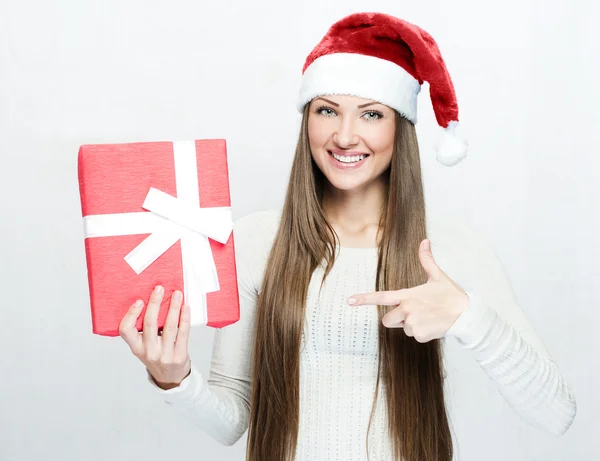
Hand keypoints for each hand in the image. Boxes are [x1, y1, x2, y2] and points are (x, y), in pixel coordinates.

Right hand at [119, 285, 191, 388]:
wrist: (171, 379)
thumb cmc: (157, 357)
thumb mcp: (145, 348)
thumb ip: (145, 330)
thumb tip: (152, 300)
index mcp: (136, 348)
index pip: (125, 331)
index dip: (131, 315)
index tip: (139, 301)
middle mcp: (148, 352)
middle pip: (149, 324)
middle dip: (155, 303)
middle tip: (159, 288)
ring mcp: (164, 355)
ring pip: (169, 326)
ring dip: (173, 307)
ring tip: (177, 294)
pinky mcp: (179, 356)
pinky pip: (183, 333)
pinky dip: (184, 318)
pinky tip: (186, 308)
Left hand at [347, 239, 468, 342]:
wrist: (466, 315)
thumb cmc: (451, 295)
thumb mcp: (437, 276)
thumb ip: (427, 260)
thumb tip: (425, 241)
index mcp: (408, 295)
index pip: (381, 297)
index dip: (364, 299)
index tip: (349, 301)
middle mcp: (407, 309)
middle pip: (387, 320)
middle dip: (396, 319)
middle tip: (415, 313)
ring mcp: (413, 323)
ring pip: (403, 328)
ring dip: (412, 325)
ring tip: (428, 317)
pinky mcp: (420, 335)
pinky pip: (415, 336)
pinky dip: (423, 333)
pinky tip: (433, 325)